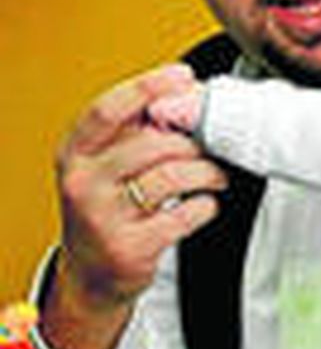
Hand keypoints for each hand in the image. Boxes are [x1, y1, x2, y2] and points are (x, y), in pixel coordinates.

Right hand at [46, 66, 227, 348]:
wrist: (92, 273)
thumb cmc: (109, 206)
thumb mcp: (106, 165)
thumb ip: (135, 132)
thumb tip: (185, 90)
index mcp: (74, 154)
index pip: (108, 110)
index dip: (148, 88)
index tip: (184, 75)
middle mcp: (83, 183)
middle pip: (153, 144)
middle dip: (194, 142)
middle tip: (212, 148)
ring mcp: (103, 217)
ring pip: (173, 176)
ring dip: (207, 173)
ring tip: (216, 176)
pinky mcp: (129, 248)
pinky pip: (184, 214)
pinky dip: (206, 206)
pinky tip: (205, 204)